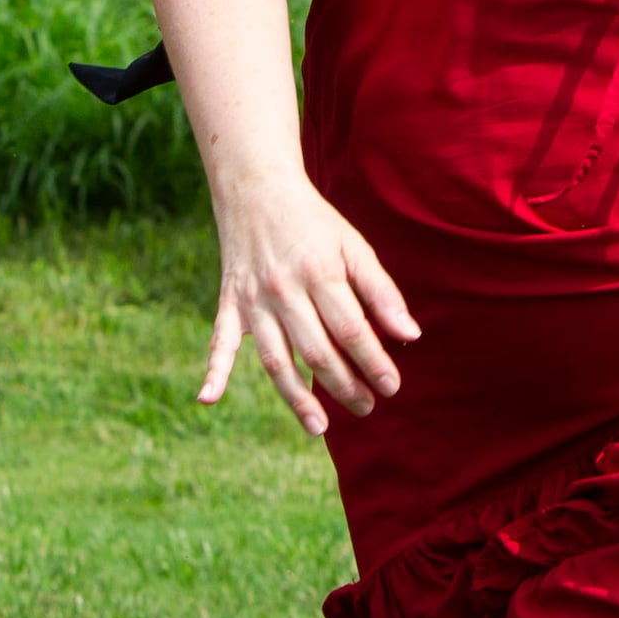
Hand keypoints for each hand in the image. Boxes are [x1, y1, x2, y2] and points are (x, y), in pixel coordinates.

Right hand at [201, 165, 418, 434]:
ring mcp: (254, 300)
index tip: (392, 386)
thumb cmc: (314, 223)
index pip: (352, 330)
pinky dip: (214, 371)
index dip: (374, 362)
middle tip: (368, 407)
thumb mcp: (354, 247)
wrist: (257, 190)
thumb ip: (381, 292)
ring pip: (276, 359)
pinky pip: (221, 341)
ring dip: (297, 397)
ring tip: (321, 427)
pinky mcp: (230, 303)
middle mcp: (285, 290)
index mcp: (320, 273)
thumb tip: (411, 336)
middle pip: (317, 351)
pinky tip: (208, 400)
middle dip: (345, 385)